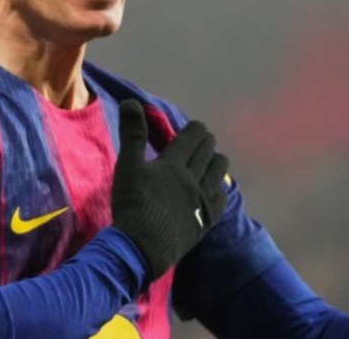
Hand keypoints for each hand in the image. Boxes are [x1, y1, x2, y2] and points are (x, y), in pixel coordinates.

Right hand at [111, 100, 228, 279]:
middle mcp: (192, 178)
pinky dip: (220, 189)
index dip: (196, 129)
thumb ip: (132, 134)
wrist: (144, 245)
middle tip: (205, 140)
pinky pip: (221, 199)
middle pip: (207, 152)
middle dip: (207, 142)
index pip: (191, 137)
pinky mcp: (204, 221)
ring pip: (218, 173)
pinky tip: (218, 189)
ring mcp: (201, 200)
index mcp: (174, 163)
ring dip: (217, 162)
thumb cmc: (133, 204)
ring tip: (214, 159)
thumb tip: (131, 102)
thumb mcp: (128, 166)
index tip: (197, 126)